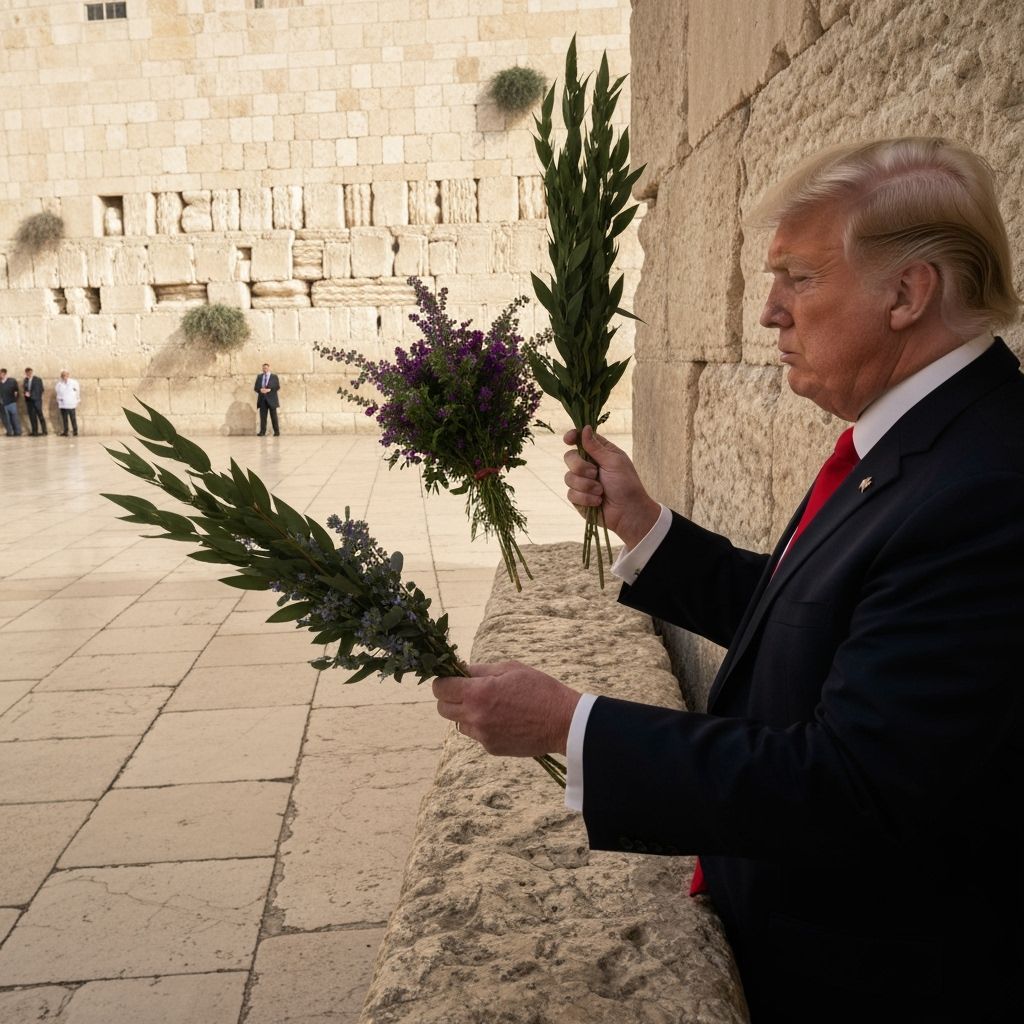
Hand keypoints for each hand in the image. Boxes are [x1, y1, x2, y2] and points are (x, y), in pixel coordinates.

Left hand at [433, 661, 581, 756]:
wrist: (563, 722)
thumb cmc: (539, 689)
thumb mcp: (510, 669)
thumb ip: (480, 670)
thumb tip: (458, 670)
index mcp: (479, 693)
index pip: (441, 688)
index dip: (442, 681)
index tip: (450, 678)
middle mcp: (476, 717)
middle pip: (443, 709)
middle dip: (449, 697)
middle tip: (466, 690)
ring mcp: (483, 735)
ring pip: (458, 723)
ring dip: (465, 713)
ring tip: (489, 705)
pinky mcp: (492, 748)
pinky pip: (477, 735)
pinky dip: (482, 726)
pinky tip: (503, 719)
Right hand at [563, 426, 660, 548]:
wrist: (628, 513)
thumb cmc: (626, 485)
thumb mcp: (613, 462)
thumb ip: (596, 447)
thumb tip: (585, 428)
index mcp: (599, 453)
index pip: (580, 439)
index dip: (572, 437)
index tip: (568, 440)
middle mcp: (588, 465)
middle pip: (569, 457)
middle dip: (580, 467)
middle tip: (595, 473)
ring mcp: (582, 482)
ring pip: (568, 477)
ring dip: (586, 485)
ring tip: (601, 492)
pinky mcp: (578, 498)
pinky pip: (571, 494)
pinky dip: (586, 498)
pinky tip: (597, 502)